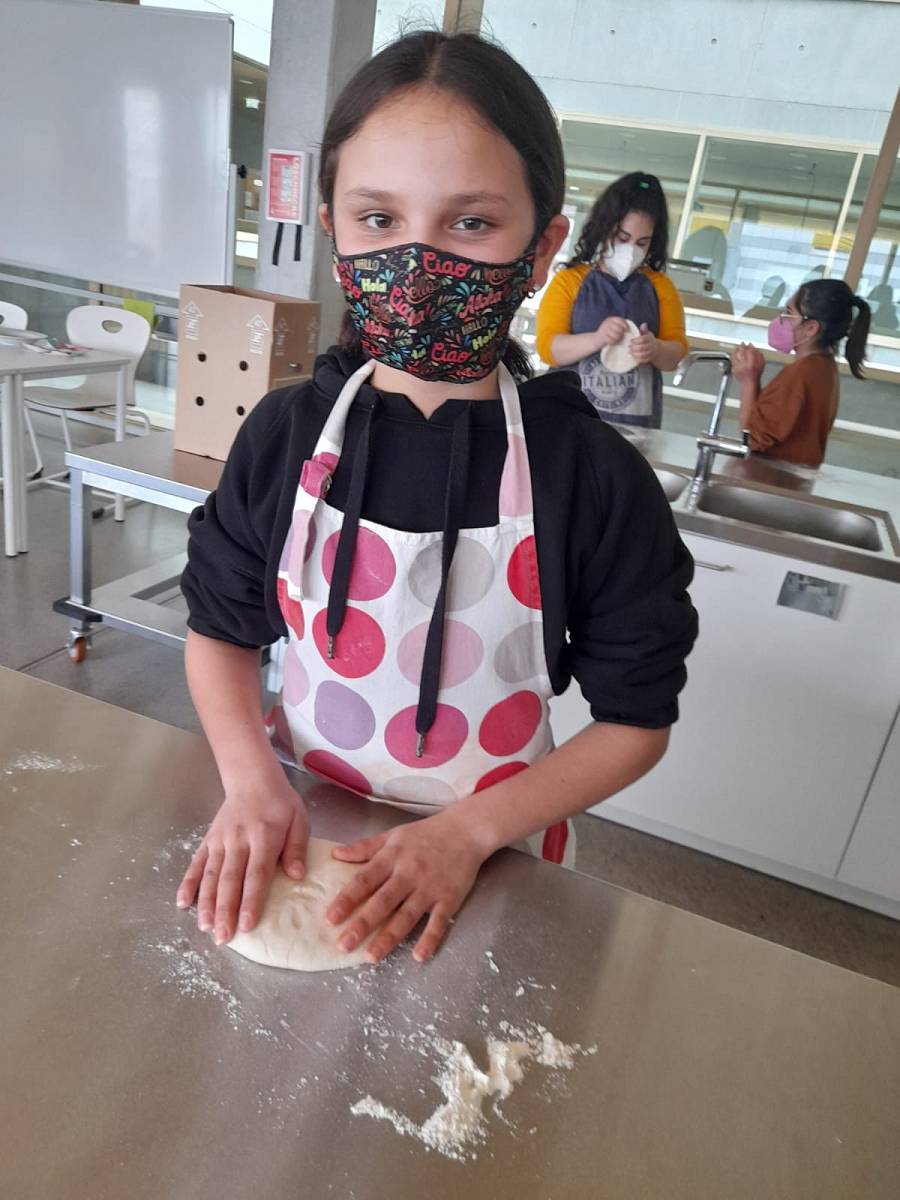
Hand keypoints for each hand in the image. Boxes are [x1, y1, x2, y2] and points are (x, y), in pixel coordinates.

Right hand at [175, 772, 309, 944]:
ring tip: (204, 927)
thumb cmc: (280, 803)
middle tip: (223, 937)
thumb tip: (296, 876)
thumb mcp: (299, 819)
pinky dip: (188, 883)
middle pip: (230, 879)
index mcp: (264, 836)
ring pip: (210, 875)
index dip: (251, 900)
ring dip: (206, 902)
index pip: (256, 874)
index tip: (247, 924)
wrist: (252, 779)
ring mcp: (220, 841)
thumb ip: (297, 847)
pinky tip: (181, 902)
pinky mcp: (208, 840)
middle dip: (225, 910)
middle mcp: (238, 840)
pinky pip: (196, 863)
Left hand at [325, 810, 487, 963]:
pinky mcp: (449, 898)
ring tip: (371, 956)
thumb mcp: (393, 835)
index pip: (365, 880)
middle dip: (362, 924)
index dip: (347, 899)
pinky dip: (430, 938)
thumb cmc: (425, 834)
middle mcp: (409, 873)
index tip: (330, 918)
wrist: (466, 830)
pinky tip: (419, 956)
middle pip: (383, 901)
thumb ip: (365, 847)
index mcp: (392, 857)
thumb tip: (335, 854)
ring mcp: (430, 887)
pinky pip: (439, 921)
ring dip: (389, 937)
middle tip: (343, 945)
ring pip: (407, 915)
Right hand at [596, 316, 628, 347]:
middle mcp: (606, 323)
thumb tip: (628, 329)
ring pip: (616, 335)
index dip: (625, 325)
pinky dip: (614, 342)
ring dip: (618, 339)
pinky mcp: (602, 336)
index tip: (627, 330)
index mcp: (610, 319)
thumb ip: (618, 326)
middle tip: (621, 337)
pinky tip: (612, 343)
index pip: (620, 320)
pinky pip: (612, 340)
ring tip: (617, 340)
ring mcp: (604, 329)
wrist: (594, 340)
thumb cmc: (606, 334)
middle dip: (622, 334)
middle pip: (619, 328)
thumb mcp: (612, 327)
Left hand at [629, 322, 657, 365]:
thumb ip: (644, 330)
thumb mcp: (647, 334)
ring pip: (643, 354)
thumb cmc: (648, 340)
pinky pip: (643, 360)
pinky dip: (637, 359)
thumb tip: (643, 324)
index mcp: (650, 339)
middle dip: (634, 348)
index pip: (643, 339)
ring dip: (635, 354)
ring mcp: (651, 353)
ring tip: (629, 352)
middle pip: (642, 347)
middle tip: (628, 347)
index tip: (630, 341)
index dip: (636, 340)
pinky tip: (633, 356)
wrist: (656, 349)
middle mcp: (651, 346)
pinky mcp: (649, 359)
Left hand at [731, 342, 764, 381]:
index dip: (749, 346)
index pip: (749, 351)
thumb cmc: (756, 374)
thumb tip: (754, 348)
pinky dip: (733, 356)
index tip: (749, 343)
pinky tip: (735, 353)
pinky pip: (732, 360)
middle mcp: (743, 365)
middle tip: (742, 343)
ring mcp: (738, 367)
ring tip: (737, 347)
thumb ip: (758, 354)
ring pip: (735, 355)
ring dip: (736, 350)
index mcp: (751, 363)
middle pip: (741, 352)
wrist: (749, 383)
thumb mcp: (761, 363)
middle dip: (742, 346)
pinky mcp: (733, 369)